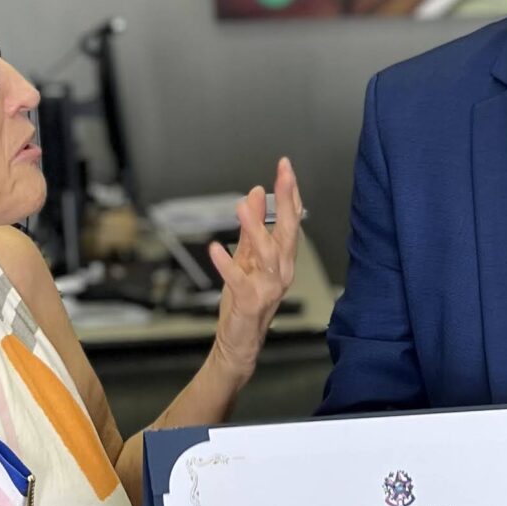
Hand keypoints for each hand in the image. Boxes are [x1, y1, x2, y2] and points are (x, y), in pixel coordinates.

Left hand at [209, 157, 302, 378]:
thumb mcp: (249, 254)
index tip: (285, 166)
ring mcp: (269, 286)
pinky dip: (226, 264)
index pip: (292, 219)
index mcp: (283, 256)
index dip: (290, 191)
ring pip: (268, 253)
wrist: (241, 339)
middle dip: (287, 200)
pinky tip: (215, 248)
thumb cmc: (246, 298)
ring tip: (243, 206)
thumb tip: (256, 193)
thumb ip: (252, 225)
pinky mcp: (250, 300)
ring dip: (255, 228)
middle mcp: (282, 269)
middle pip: (288, 230)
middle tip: (283, 173)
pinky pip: (239, 279)